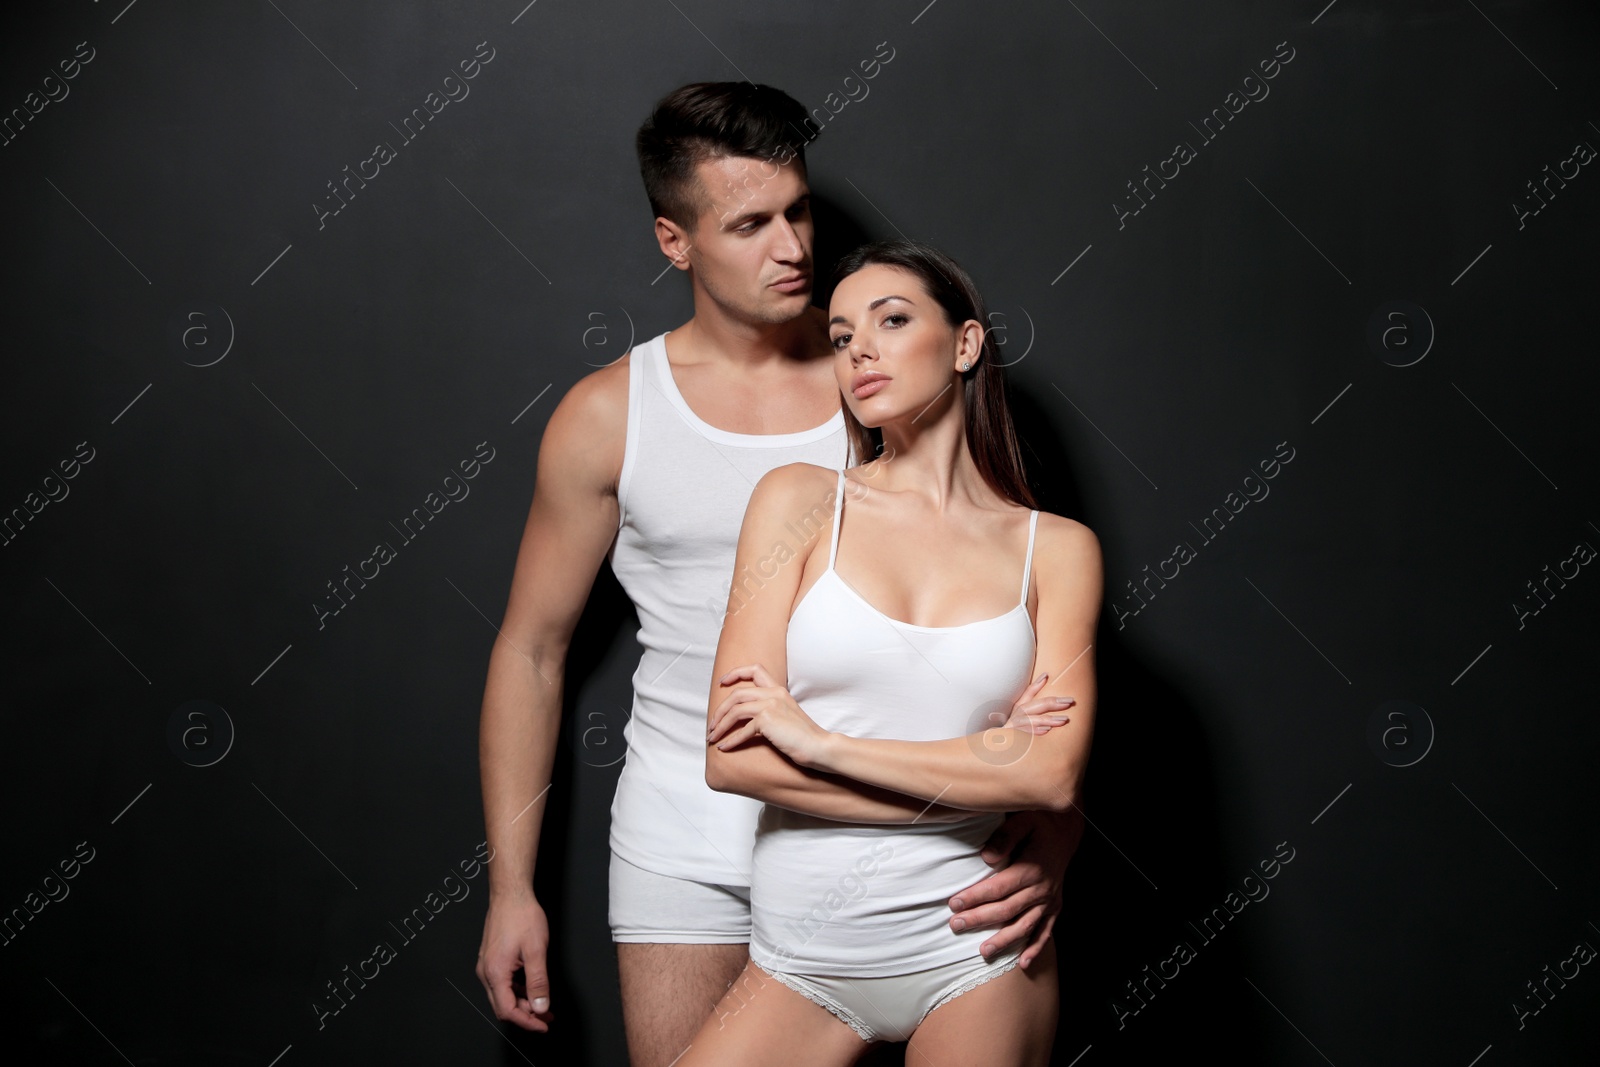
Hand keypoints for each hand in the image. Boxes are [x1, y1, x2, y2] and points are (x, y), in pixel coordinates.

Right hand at [476, 890, 554, 1031]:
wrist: (510, 895)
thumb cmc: (521, 916)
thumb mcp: (536, 951)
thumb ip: (538, 982)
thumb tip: (540, 1006)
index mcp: (495, 973)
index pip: (508, 1011)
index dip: (527, 1022)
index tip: (543, 1025)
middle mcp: (486, 972)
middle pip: (503, 1007)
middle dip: (526, 1015)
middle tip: (546, 1016)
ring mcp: (486, 966)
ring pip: (503, 996)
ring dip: (523, 1003)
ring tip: (543, 1004)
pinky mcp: (491, 960)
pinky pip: (502, 984)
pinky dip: (517, 990)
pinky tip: (531, 988)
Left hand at [709, 663, 832, 768]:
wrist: (818, 746)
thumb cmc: (803, 736)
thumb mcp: (786, 715)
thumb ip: (770, 709)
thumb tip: (747, 718)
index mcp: (778, 689)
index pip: (755, 669)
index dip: (735, 673)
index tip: (722, 682)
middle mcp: (773, 693)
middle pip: (736, 694)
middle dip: (720, 710)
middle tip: (712, 725)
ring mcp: (770, 705)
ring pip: (735, 710)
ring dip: (720, 725)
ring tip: (713, 737)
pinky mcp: (767, 721)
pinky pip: (742, 730)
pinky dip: (730, 740)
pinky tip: (724, 748)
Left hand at [947, 807, 1083, 968]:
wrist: (1067, 829)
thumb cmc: (1041, 822)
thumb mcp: (1024, 820)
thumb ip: (1005, 836)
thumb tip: (986, 857)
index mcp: (1031, 869)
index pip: (998, 888)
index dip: (976, 897)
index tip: (954, 903)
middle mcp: (1041, 889)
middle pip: (1007, 910)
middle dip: (980, 919)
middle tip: (956, 926)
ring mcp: (1050, 900)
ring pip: (1024, 925)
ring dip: (1004, 940)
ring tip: (983, 952)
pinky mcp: (1055, 906)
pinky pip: (1046, 931)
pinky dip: (1035, 948)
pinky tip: (1024, 963)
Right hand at [997, 671, 1074, 733]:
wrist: (997, 749)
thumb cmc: (1014, 732)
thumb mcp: (1021, 716)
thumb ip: (1031, 705)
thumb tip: (1046, 685)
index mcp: (1018, 708)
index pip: (1028, 692)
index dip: (1037, 684)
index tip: (1047, 675)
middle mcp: (1016, 715)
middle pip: (1035, 706)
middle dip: (1053, 703)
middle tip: (1070, 701)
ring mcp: (1013, 727)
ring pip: (1032, 720)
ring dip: (1048, 719)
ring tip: (1064, 720)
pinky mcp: (1012, 739)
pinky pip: (1025, 735)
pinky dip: (1035, 732)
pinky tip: (1047, 731)